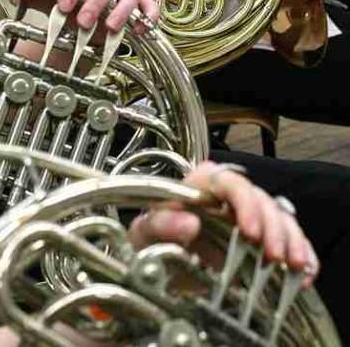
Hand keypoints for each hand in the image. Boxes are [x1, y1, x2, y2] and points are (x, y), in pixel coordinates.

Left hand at [10, 0, 158, 34]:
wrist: (93, 13)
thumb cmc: (75, 0)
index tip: (63, 5)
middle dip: (96, 0)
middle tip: (83, 21)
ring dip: (121, 10)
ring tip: (110, 28)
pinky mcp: (143, 3)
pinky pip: (151, 7)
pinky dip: (147, 17)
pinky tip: (138, 30)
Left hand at [129, 160, 318, 288]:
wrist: (157, 265)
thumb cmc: (152, 242)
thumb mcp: (146, 232)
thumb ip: (162, 224)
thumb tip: (188, 223)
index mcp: (201, 184)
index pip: (229, 180)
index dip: (244, 202)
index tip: (250, 230)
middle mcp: (228, 196)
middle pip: (261, 199)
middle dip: (272, 227)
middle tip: (273, 254)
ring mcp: (247, 216)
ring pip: (279, 216)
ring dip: (290, 240)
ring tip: (293, 265)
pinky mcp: (260, 239)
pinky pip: (288, 239)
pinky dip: (300, 253)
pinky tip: (304, 270)